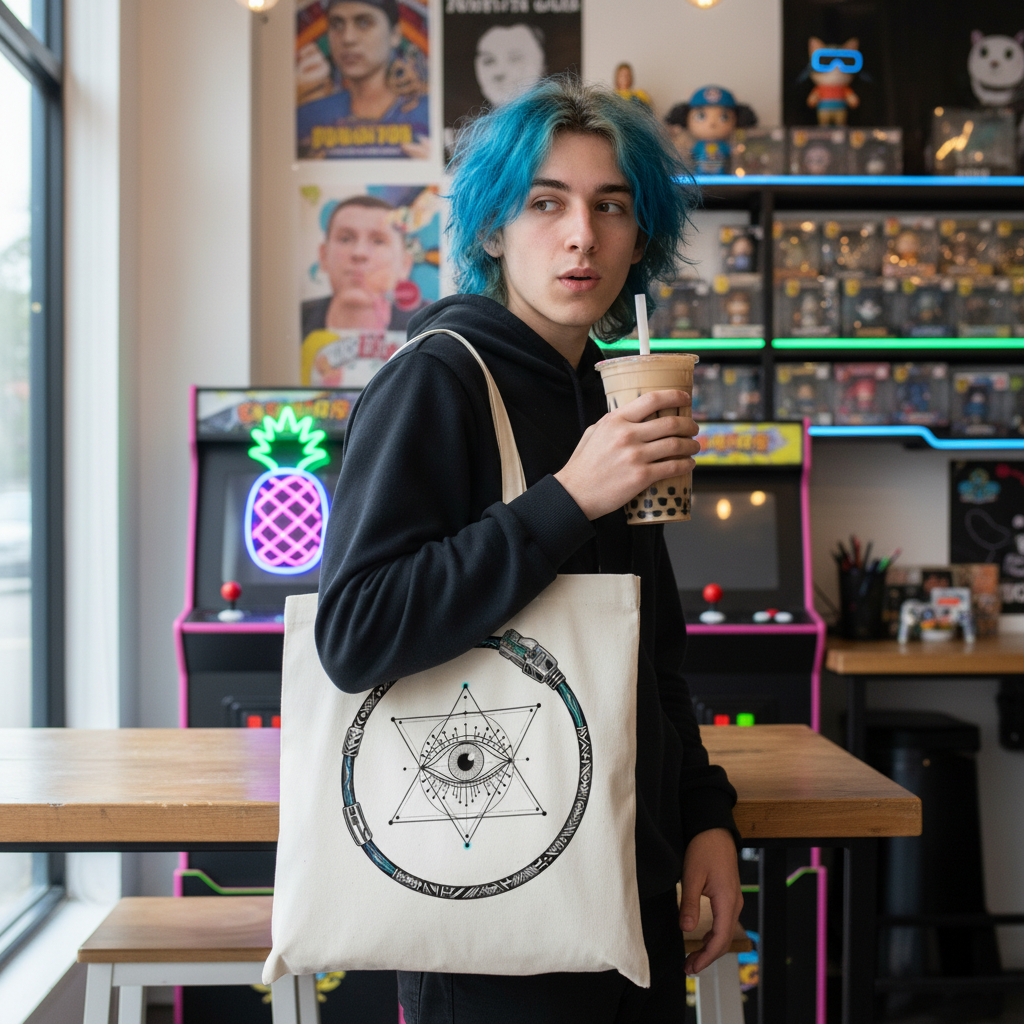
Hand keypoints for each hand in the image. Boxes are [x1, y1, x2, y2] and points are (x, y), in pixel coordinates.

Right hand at [554, 390, 697, 519]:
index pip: (652, 399)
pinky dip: (686, 464)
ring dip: (692, 445)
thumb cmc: (583, 464)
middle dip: (689, 425)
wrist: (575, 493)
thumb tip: (636, 414)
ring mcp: (635, 456)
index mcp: (616, 420)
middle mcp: (627, 435)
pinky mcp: (641, 477)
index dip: (674, 396)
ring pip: (676, 445)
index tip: (686, 398)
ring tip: (694, 446)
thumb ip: (615, 422)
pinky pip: (673, 467)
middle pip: (670, 423)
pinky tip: (689, 464)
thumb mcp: (594, 432)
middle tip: (694, 428)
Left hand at [679, 827, 742, 975]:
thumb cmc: (704, 849)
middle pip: (723, 940)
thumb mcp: (692, 875)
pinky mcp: (728, 895)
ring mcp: (733, 900)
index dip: (705, 957)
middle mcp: (734, 904)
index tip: (690, 967)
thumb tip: (687, 930)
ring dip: (709, 947)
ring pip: (724, 932)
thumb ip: (690, 904)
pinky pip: (723, 922)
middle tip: (688, 968)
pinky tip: (702, 938)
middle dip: (707, 956)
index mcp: (727, 902)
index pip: (719, 939)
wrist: (715, 830)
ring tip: (692, 957)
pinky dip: (713, 935)